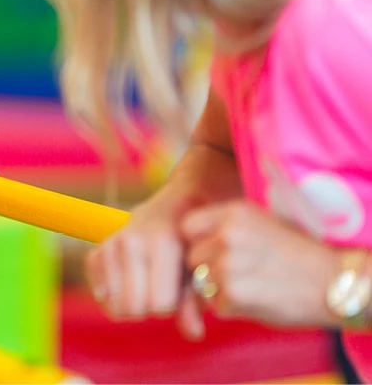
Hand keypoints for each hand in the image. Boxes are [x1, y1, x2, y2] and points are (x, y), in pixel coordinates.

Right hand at [86, 186, 207, 339]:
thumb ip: (194, 303)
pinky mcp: (96, 252)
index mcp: (161, 243)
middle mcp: (130, 241)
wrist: (174, 208)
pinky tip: (128, 282)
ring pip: (114, 306)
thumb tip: (194, 334)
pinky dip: (113, 296)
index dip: (171, 305)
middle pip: (133, 308)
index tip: (177, 288)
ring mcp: (109, 245)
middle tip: (160, 288)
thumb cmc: (191, 245)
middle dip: (149, 308)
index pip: (158, 305)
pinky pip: (100, 295)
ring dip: (132, 302)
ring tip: (145, 283)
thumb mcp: (199, 270)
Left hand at [180, 200, 337, 327]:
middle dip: (206, 270)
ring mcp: (228, 264)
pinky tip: (258, 298)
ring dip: (219, 290)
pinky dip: (231, 307)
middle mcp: (227, 234)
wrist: (333, 281)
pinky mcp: (232, 293)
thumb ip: (224, 228)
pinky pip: (215, 305)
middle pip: (191, 258)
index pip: (187, 226)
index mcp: (233, 213)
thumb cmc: (298, 254)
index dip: (196, 243)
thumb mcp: (262, 223)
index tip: (210, 252)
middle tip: (238, 274)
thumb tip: (189, 243)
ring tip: (253, 285)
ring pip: (201, 284)